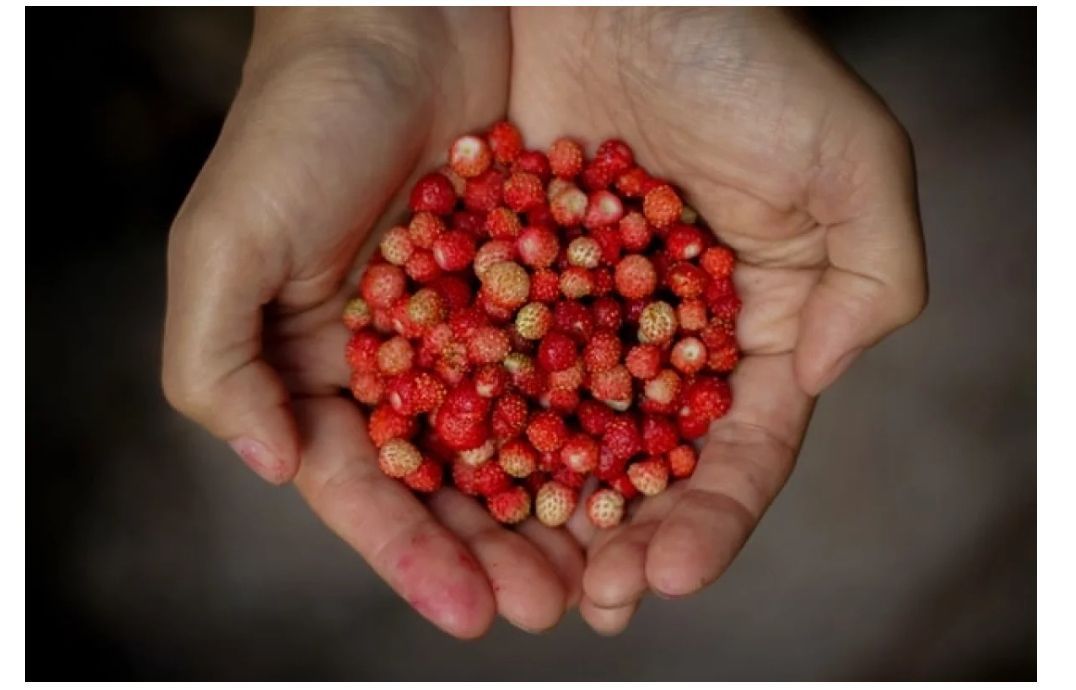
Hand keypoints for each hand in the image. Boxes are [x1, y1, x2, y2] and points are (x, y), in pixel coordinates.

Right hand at [162, 8, 585, 637]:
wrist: (406, 9)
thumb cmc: (298, 118)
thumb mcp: (226, 240)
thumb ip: (218, 363)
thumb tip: (272, 470)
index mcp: (335, 372)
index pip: (376, 490)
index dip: (416, 555)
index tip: (469, 611)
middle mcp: (421, 361)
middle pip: (467, 482)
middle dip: (508, 550)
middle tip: (557, 604)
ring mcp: (497, 324)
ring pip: (540, 437)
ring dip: (572, 507)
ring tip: (614, 566)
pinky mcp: (567, 278)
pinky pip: (599, 361)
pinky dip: (620, 417)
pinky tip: (649, 464)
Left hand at [508, 7, 926, 632]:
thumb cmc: (734, 53)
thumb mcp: (848, 156)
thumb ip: (876, 276)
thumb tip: (826, 374)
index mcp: (743, 329)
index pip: (732, 450)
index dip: (707, 518)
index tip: (667, 569)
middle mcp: (651, 337)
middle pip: (634, 465)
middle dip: (613, 539)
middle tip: (586, 599)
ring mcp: (565, 317)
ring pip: (546, 439)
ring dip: (532, 517)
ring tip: (513, 583)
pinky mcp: (485, 286)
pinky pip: (467, 374)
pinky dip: (459, 432)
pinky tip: (443, 488)